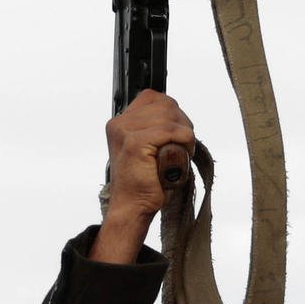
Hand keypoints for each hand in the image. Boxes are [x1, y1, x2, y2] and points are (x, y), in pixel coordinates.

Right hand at [93, 90, 196, 264]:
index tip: (178, 131)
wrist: (132, 206)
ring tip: (183, 152)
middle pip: (165, 104)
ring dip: (185, 134)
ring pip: (170, 116)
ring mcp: (125, 131)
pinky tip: (183, 153)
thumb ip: (155, 128)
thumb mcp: (148, 148)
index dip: (172, 111)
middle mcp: (120, 123)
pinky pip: (170, 130)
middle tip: (184, 144)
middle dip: (182, 122)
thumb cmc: (144, 182)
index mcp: (120, 122)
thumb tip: (177, 115)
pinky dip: (183, 140)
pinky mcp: (134, 142)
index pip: (153, 97)